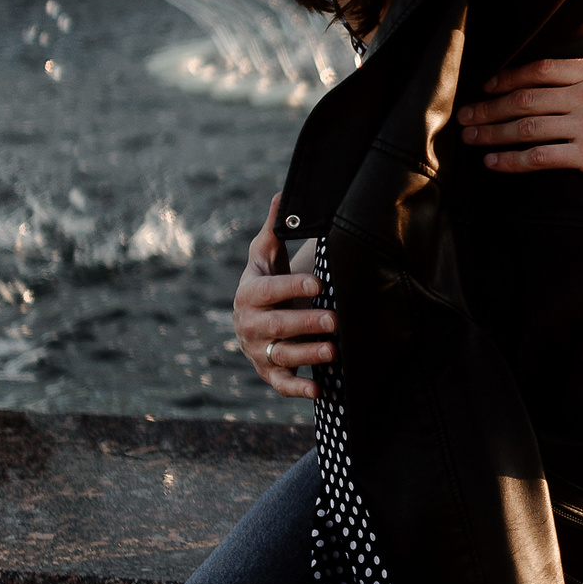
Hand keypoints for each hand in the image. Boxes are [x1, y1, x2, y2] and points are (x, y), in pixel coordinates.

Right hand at [234, 195, 333, 399]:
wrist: (257, 314)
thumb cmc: (266, 278)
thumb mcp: (266, 254)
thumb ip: (274, 228)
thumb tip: (284, 193)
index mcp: (248, 294)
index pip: (267, 290)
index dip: (290, 286)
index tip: (318, 282)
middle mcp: (249, 325)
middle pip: (275, 326)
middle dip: (305, 323)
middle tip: (335, 319)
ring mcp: (257, 351)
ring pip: (280, 356)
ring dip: (307, 355)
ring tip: (335, 351)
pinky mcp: (268, 373)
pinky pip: (281, 384)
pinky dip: (298, 389)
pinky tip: (321, 389)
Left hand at [455, 11, 582, 202]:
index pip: (543, 68)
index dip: (510, 77)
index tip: (490, 85)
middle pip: (526, 97)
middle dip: (490, 106)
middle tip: (466, 116)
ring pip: (527, 126)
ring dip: (492, 132)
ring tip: (472, 139)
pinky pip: (541, 156)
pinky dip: (512, 160)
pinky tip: (495, 163)